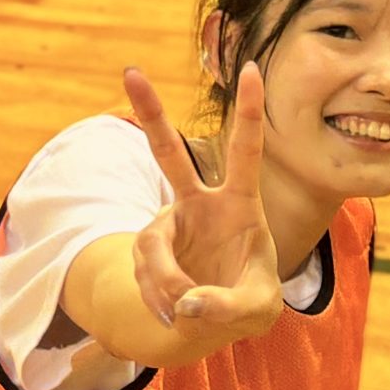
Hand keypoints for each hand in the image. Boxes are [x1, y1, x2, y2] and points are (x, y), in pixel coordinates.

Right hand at [120, 63, 283, 345]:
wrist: (214, 322)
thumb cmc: (248, 302)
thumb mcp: (257, 309)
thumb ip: (229, 306)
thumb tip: (187, 303)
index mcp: (240, 205)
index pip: (246, 150)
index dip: (249, 111)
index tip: (252, 68)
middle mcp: (200, 205)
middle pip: (169, 154)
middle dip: (151, 114)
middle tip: (131, 72)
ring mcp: (168, 225)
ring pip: (151, 247)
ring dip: (165, 283)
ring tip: (184, 310)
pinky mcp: (147, 251)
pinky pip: (145, 273)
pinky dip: (159, 298)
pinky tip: (173, 312)